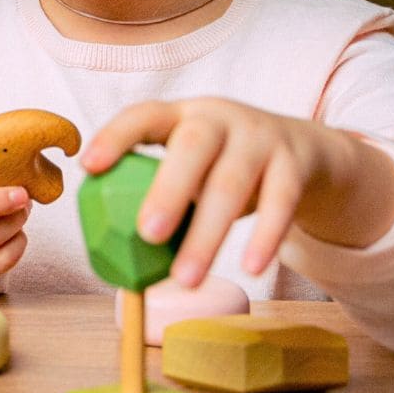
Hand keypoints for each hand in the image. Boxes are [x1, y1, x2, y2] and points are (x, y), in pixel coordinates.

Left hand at [80, 98, 393, 287]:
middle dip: (168, 190)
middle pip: (193, 146)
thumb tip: (112, 252)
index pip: (143, 115)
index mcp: (182, 115)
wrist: (304, 151)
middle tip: (147, 234)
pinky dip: (265, 236)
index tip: (89, 167)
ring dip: (208, 233)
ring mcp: (260, 137)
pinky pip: (281, 201)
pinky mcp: (294, 163)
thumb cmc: (224, 166)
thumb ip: (159, 193)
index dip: (115, 137)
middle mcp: (220, 118)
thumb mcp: (192, 166)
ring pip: (233, 182)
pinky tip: (250, 268)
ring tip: (186, 277)